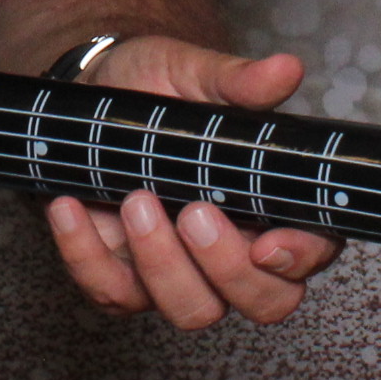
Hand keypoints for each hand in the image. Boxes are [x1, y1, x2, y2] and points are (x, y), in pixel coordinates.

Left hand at [37, 38, 341, 327]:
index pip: (310, 253)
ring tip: (135, 198)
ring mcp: (180, 270)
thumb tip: (284, 69)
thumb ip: (239, 81)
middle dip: (228, 268)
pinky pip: (111, 293)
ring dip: (162, 264)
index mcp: (273, 205)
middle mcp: (236, 250)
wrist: (94, 93)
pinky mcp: (122, 276)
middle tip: (194, 212)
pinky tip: (70, 207)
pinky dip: (86, 256)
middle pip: (262, 301)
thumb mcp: (193, 73)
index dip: (299, 259)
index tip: (268, 245)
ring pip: (191, 310)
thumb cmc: (158, 89)